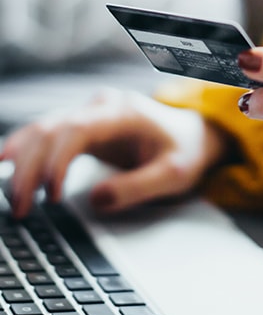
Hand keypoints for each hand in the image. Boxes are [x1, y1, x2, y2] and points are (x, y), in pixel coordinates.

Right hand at [0, 88, 226, 218]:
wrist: (192, 135)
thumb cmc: (184, 152)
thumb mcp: (173, 174)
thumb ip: (138, 187)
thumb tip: (95, 200)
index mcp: (123, 112)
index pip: (76, 129)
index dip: (56, 161)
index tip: (49, 196)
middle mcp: (102, 106)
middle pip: (51, 129)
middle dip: (30, 168)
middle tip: (20, 208)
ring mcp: (90, 113)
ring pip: (42, 130)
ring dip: (22, 162)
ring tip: (13, 198)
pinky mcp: (83, 126)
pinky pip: (46, 135)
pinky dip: (26, 152)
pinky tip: (7, 167)